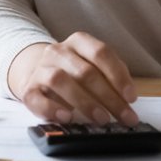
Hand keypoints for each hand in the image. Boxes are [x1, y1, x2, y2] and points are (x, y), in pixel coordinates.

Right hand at [7, 32, 138, 126]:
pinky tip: (68, 117)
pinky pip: (37, 98)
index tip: (131, 97)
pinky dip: (53, 109)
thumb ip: (111, 75)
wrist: (36, 73)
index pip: (101, 53)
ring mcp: (41, 69)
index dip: (118, 75)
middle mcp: (58, 51)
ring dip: (85, 102)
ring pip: (60, 80)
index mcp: (78, 42)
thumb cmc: (73, 72)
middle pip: (85, 71)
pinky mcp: (28, 89)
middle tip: (124, 116)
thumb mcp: (93, 65)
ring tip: (102, 118)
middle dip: (108, 97)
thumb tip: (128, 99)